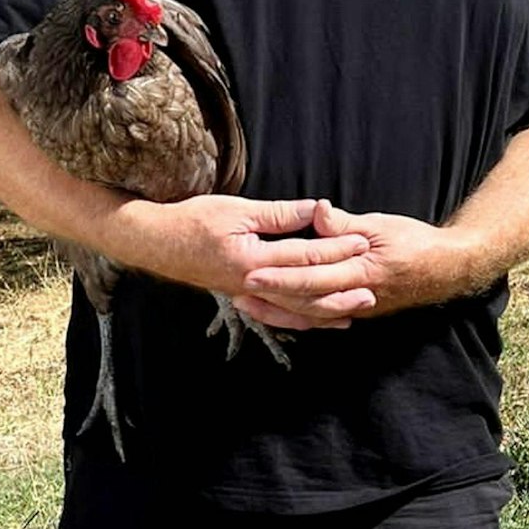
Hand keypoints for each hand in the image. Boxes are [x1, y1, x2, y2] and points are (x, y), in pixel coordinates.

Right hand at [104, 194, 370, 312]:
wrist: (156, 242)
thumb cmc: (193, 220)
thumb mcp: (236, 210)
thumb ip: (277, 214)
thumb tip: (315, 210)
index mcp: (252, 260)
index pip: (304, 255)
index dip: (336, 247)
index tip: (363, 241)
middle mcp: (252, 285)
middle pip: (305, 290)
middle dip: (340, 287)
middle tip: (373, 286)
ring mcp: (247, 296)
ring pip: (294, 309)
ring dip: (327, 310)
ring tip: (356, 310)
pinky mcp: (243, 298)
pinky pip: (279, 314)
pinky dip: (303, 318)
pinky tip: (321, 318)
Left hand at [232, 201, 480, 328]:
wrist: (447, 270)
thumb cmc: (415, 241)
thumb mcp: (381, 225)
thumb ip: (345, 224)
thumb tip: (318, 212)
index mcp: (362, 272)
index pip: (314, 277)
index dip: (282, 276)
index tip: (253, 271)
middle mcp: (358, 297)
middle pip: (306, 301)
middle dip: (271, 297)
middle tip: (238, 289)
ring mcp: (358, 308)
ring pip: (311, 314)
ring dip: (278, 310)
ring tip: (247, 302)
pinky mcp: (358, 310)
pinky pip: (323, 317)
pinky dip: (298, 317)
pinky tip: (276, 312)